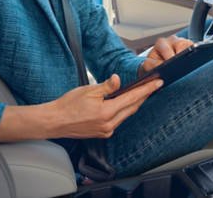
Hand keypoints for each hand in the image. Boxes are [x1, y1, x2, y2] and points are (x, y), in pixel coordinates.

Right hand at [0, 74, 160, 141]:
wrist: (54, 121)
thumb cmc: (67, 105)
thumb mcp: (87, 90)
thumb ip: (106, 86)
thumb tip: (119, 80)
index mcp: (106, 112)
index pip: (132, 98)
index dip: (147, 89)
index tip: (158, 82)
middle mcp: (108, 124)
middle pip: (133, 107)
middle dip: (144, 95)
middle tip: (154, 84)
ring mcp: (106, 130)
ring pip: (126, 114)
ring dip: (135, 103)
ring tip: (143, 92)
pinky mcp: (102, 133)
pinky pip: (118, 120)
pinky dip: (124, 110)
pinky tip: (125, 103)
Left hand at [139, 35, 194, 75]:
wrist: (156, 64)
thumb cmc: (153, 64)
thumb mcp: (148, 65)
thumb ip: (154, 65)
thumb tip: (163, 65)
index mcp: (161, 43)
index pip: (166, 49)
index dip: (170, 57)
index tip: (171, 64)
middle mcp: (171, 40)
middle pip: (180, 43)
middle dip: (181, 54)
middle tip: (180, 65)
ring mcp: (181, 42)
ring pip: (188, 44)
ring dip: (188, 54)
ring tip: (185, 64)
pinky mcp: (188, 46)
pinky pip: (193, 48)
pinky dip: (192, 54)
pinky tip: (190, 62)